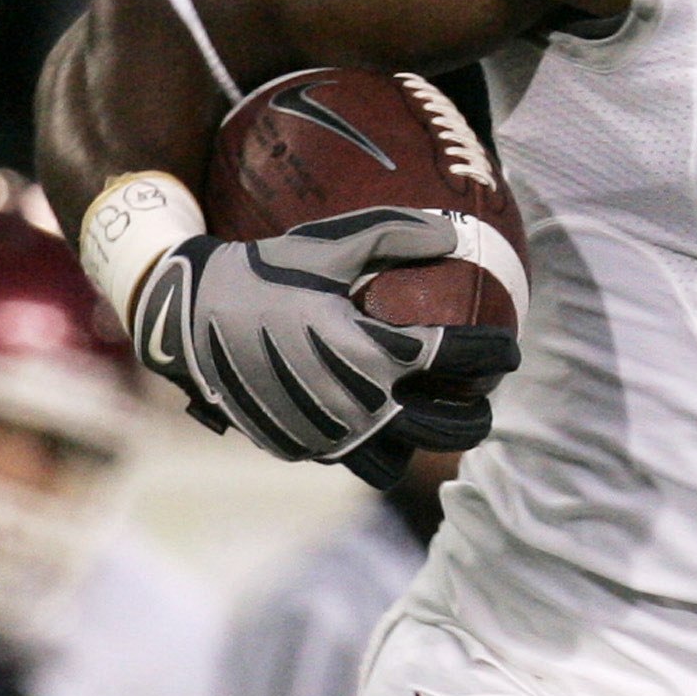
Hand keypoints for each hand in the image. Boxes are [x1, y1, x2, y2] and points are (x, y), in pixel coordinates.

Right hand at [130, 210, 517, 485]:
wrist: (188, 316)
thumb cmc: (267, 272)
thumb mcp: (330, 242)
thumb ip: (396, 234)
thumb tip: (454, 239)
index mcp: (370, 352)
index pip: (459, 359)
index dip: (496, 353)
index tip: (508, 348)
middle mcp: (354, 403)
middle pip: (448, 430)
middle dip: (476, 415)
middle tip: (478, 395)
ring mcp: (326, 433)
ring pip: (401, 461)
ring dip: (420, 441)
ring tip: (428, 413)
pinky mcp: (299, 448)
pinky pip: (353, 460)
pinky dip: (369, 445)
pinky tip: (374, 415)